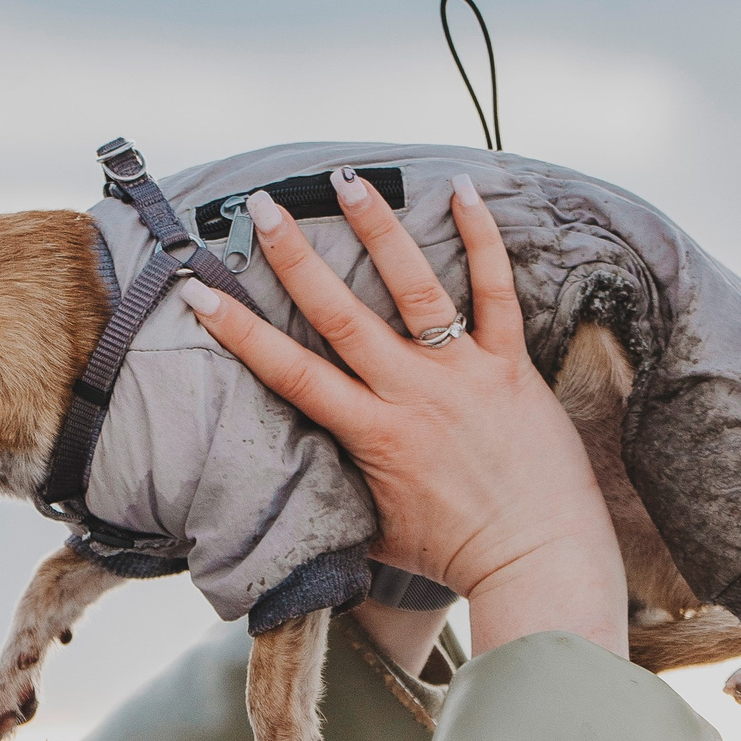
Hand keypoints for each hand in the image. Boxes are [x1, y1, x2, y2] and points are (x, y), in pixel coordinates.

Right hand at [179, 171, 625, 658]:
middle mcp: (412, 394)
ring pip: (414, 287)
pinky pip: (496, 290)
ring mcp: (464, 374)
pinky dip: (481, 237)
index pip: (292, 373)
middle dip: (295, 257)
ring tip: (346, 181)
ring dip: (378, 229)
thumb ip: (338, 496)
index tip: (202, 293)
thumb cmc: (457, 555)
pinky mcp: (511, 365)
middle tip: (264, 208)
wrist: (538, 560)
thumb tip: (296, 482)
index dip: (242, 331)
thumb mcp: (378, 531)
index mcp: (373, 435)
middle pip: (341, 313)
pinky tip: (462, 189)